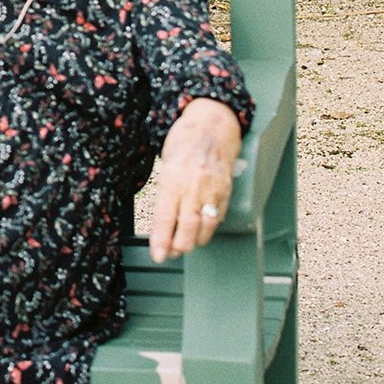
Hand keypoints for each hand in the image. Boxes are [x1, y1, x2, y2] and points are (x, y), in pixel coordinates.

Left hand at [149, 96, 242, 262]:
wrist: (212, 128)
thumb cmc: (183, 144)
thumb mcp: (166, 165)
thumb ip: (165, 191)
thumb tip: (161, 221)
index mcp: (172, 179)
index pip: (164, 216)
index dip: (160, 239)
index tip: (158, 255)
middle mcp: (192, 187)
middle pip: (186, 226)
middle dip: (178, 246)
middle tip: (170, 254)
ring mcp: (211, 190)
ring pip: (204, 226)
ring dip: (194, 241)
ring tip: (184, 246)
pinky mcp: (225, 192)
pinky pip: (217, 217)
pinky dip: (208, 228)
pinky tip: (200, 232)